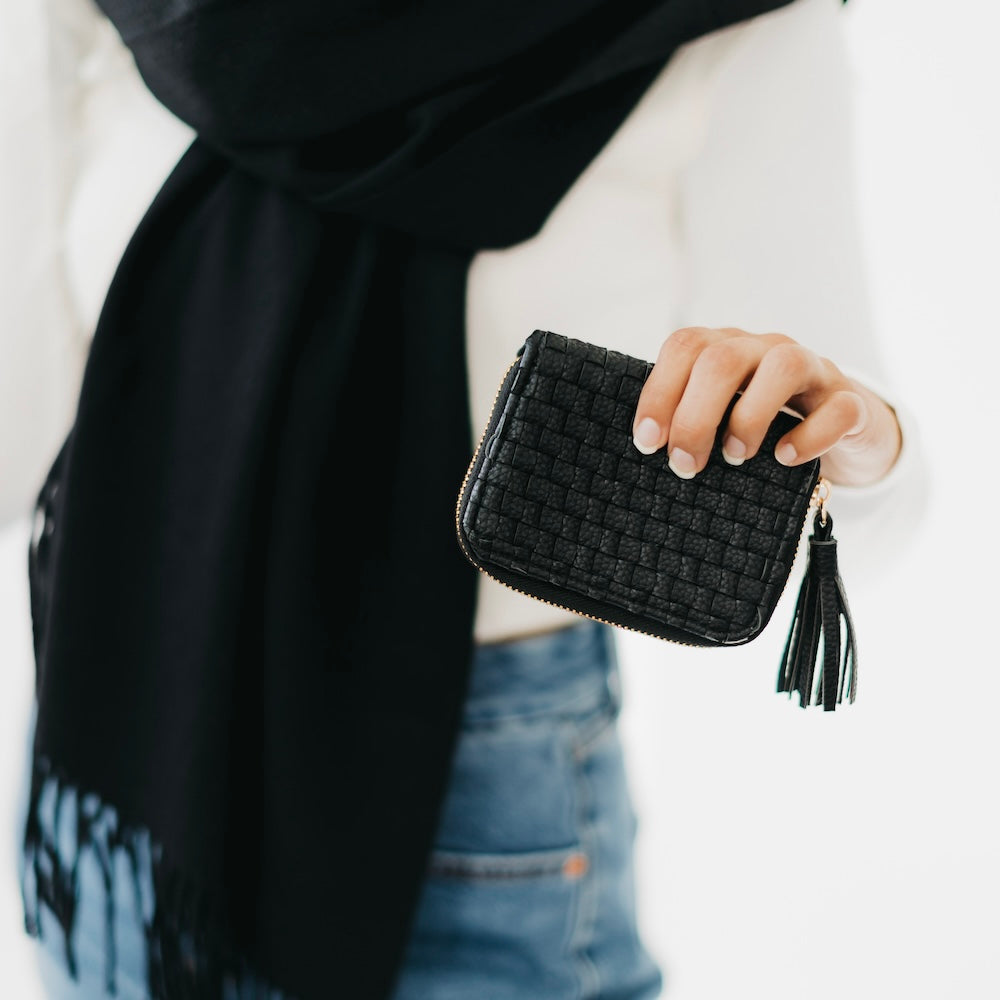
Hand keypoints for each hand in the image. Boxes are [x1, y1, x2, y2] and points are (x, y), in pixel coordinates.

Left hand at [631, 327, 902, 486]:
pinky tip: (784, 458)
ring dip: (748, 417)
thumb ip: (687, 420)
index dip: (660, 392)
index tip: (648, 442)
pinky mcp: (851, 401)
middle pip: (722, 360)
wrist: (839, 430)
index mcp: (726, 348)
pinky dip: (809, 436)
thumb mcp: (719, 418)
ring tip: (734, 457)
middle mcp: (766, 349)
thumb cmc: (762, 427)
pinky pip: (838, 409)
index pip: (685, 346)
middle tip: (685, 465)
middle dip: (695, 417)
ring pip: (783, 366)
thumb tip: (649, 450)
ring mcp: (813, 370)